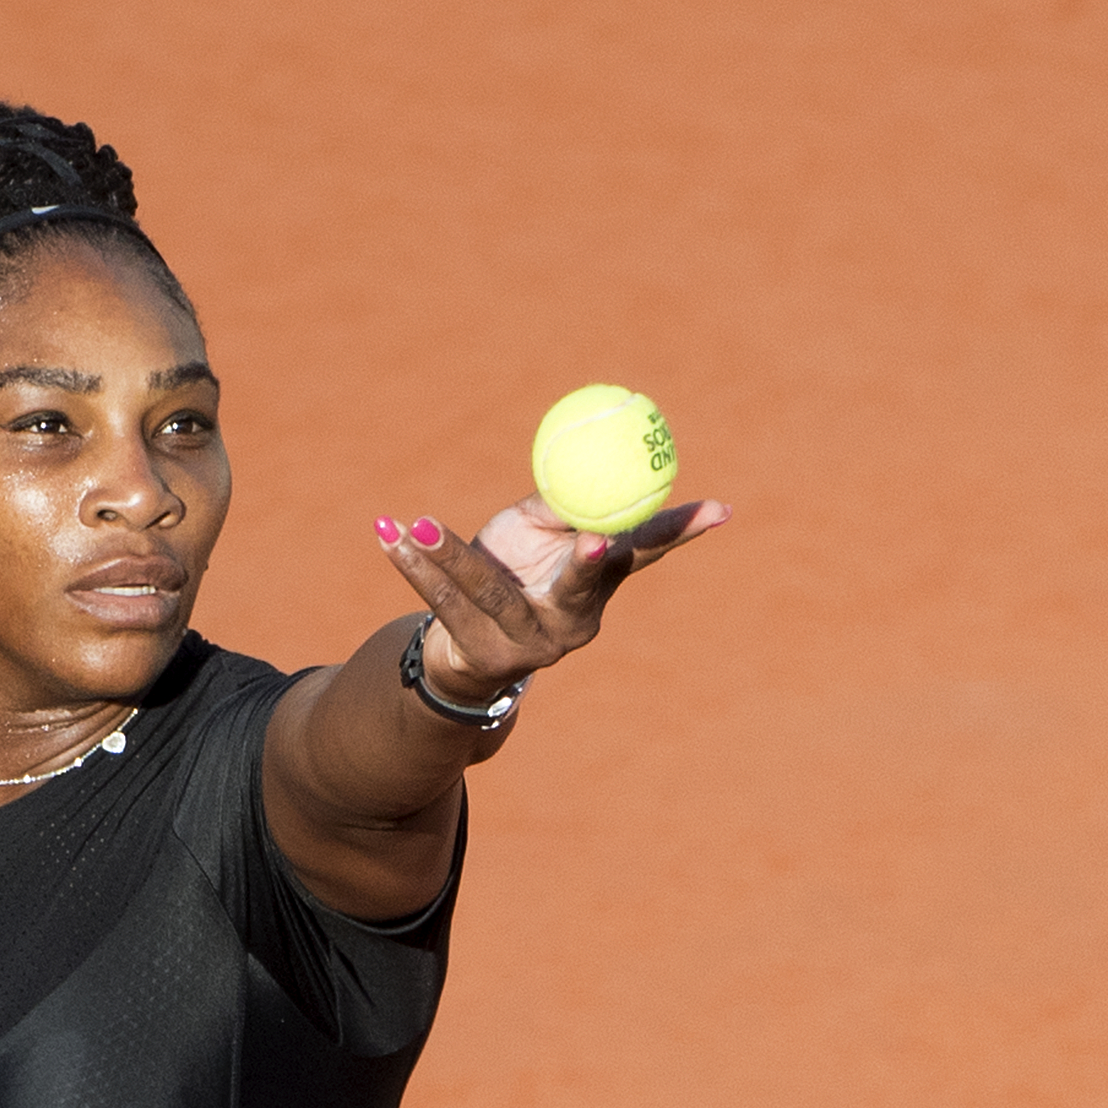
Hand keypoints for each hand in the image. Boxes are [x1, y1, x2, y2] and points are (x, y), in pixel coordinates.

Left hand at [374, 493, 732, 703]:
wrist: (463, 653)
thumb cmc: (511, 576)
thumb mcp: (538, 536)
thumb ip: (562, 506)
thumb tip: (591, 451)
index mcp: (597, 589)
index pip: (645, 553)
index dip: (681, 530)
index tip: (717, 509)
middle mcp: (573, 623)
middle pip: (582, 588)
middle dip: (592, 566)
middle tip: (595, 540)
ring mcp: (528, 646)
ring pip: (490, 592)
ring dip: (452, 554)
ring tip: (420, 523)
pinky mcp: (481, 656)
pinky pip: (443, 602)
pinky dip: (413, 562)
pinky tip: (390, 532)